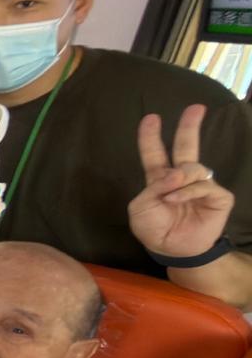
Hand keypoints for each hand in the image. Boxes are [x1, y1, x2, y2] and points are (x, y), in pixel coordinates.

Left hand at [128, 105, 233, 258]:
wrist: (172, 250)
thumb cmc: (154, 230)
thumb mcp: (141, 208)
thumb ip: (153, 187)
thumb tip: (175, 174)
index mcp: (160, 179)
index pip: (155, 153)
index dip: (151, 137)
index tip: (151, 118)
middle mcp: (181, 178)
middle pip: (186, 146)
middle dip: (189, 126)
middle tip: (196, 108)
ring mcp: (201, 185)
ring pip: (193, 167)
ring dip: (180, 178)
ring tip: (170, 195)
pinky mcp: (217, 196)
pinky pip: (204, 185)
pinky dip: (188, 191)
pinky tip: (177, 200)